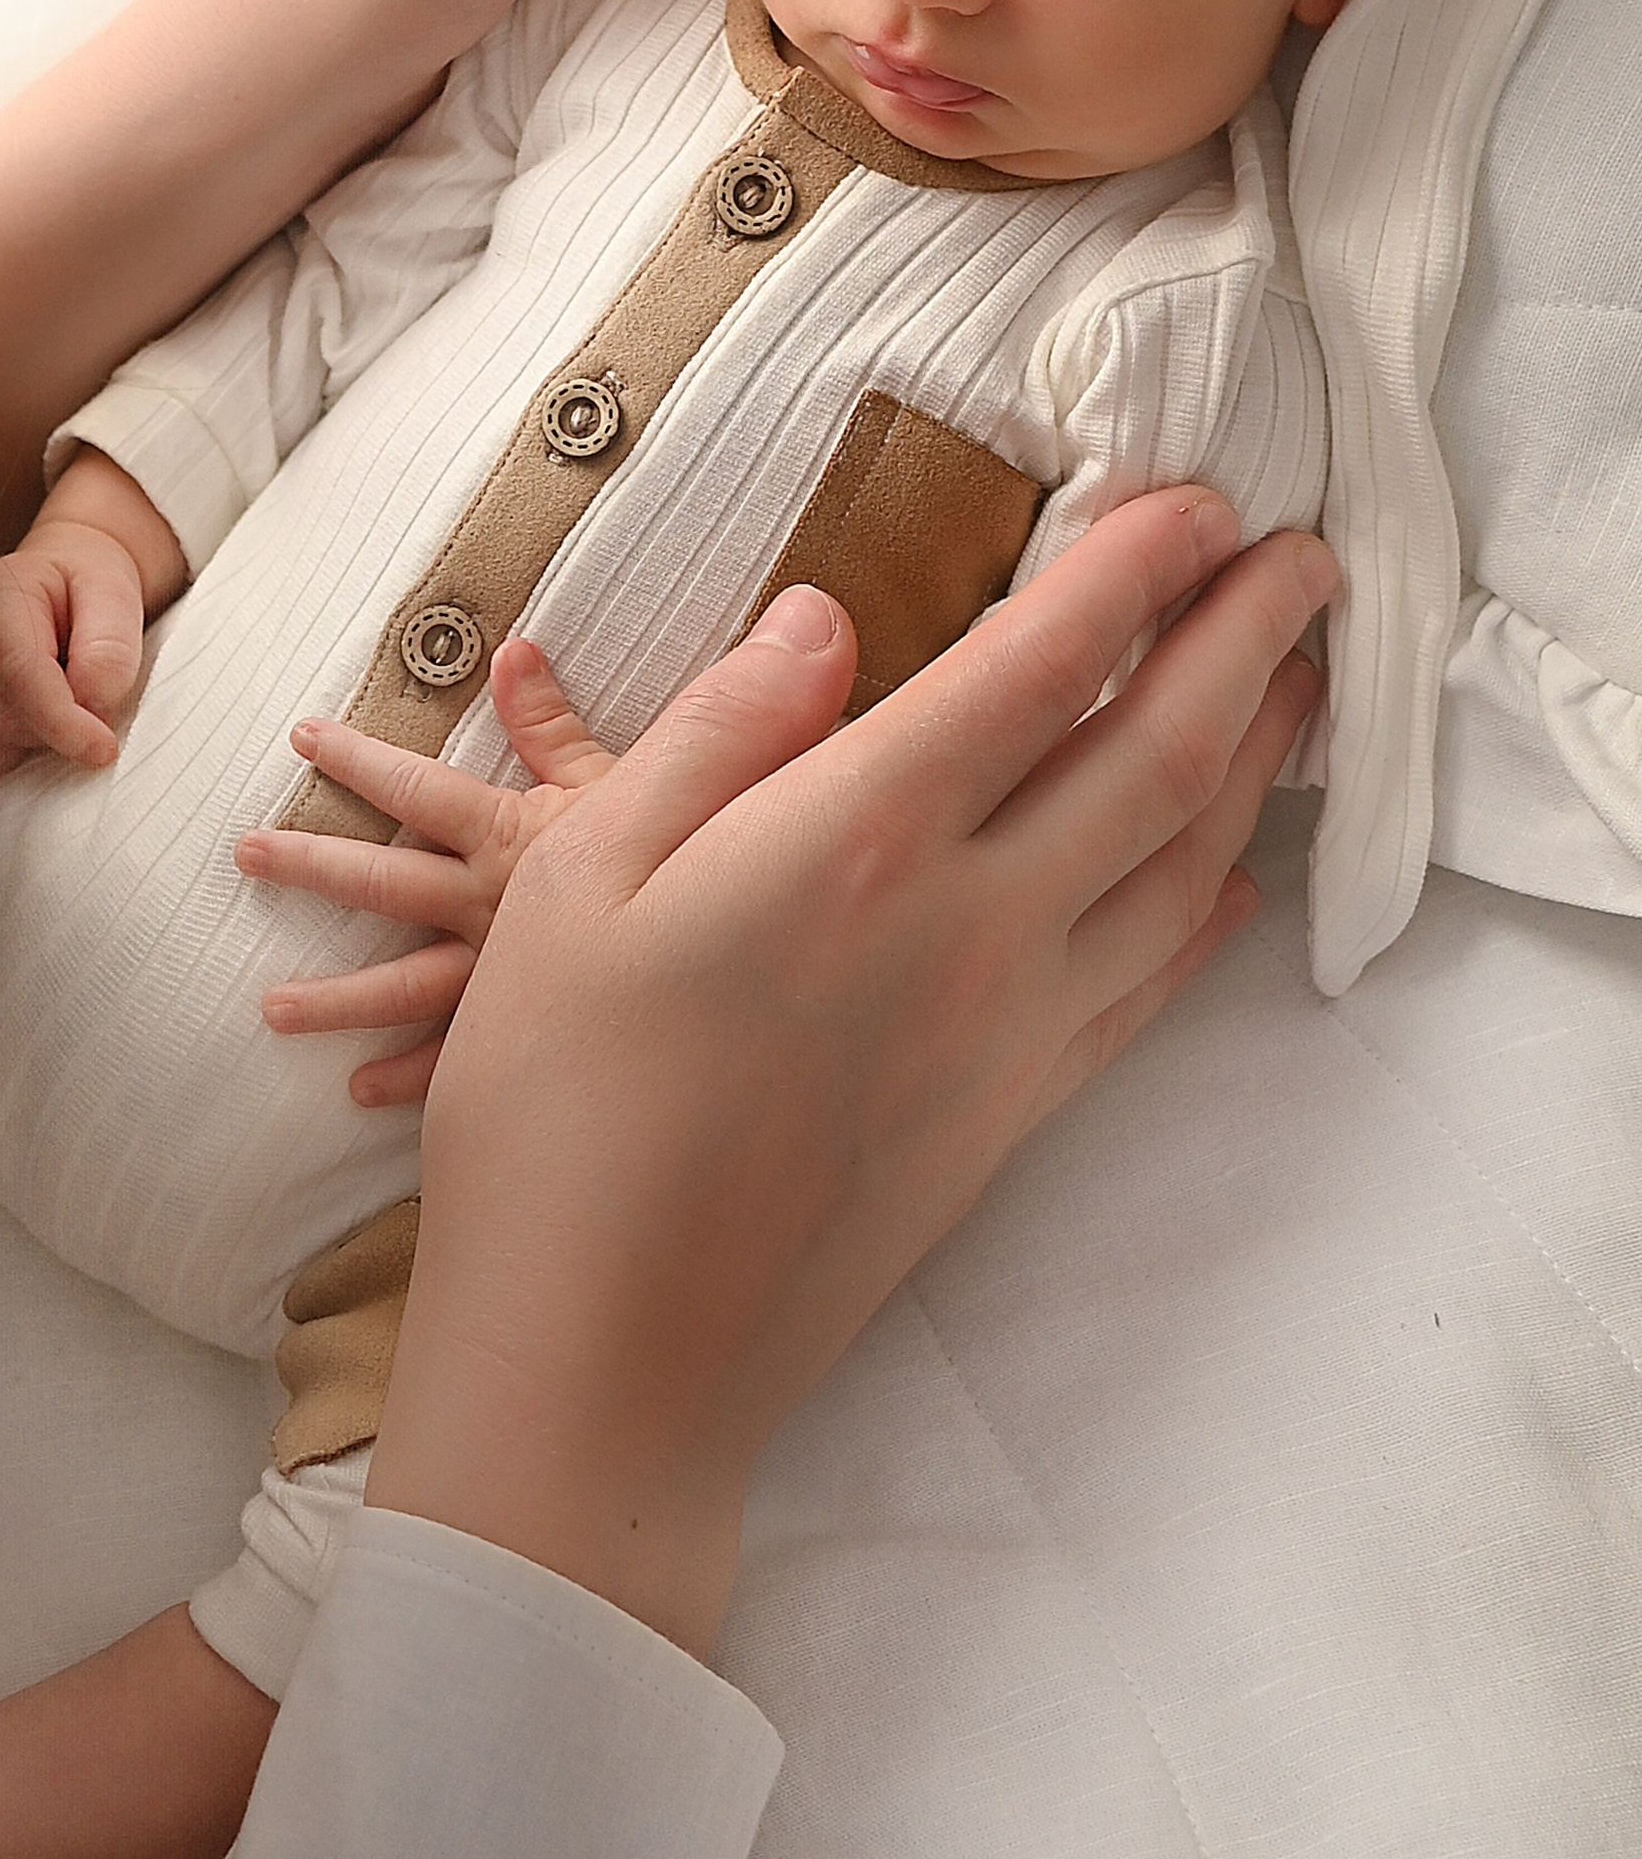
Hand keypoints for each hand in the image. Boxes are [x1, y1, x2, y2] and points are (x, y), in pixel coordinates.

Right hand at [0, 451, 182, 803]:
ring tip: (33, 744)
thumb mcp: (116, 599)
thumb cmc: (86, 591)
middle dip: (38, 738)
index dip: (60, 724)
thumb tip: (90, 706)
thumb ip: (109, 649)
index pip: (18, 673)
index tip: (101, 751)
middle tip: (74, 723)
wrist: (61, 579)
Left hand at [239, 637, 637, 1104]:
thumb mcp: (619, 779)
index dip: (360, 761)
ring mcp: (499, 974)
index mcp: (510, 838)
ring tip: (271, 1010)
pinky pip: (455, 1058)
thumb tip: (512, 650)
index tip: (302, 735)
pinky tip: (359, 1091)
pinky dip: (409, 1077)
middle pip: (384, 883)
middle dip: (311, 866)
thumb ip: (553, 721)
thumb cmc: (680, 846)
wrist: (730, 926)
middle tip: (245, 854)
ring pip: (404, 987)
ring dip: (337, 1001)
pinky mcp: (518, 1029)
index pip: (420, 791)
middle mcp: (491, 906)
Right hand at [367, 490, 1335, 1660]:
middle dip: (1247, 640)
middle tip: (1303, 557)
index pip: (1039, 667)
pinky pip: (1146, 987)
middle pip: (1158, 754)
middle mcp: (967, 928)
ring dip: (1254, 759)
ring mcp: (1006, 1032)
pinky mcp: (1008, 1118)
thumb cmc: (556, 1109)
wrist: (608, 1360)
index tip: (1187, 498)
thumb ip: (719, 732)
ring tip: (1298, 681)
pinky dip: (1204, 908)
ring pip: (1181, 868)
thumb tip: (822, 619)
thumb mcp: (579, 877)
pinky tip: (1224, 875)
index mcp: (853, 841)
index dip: (1130, 569)